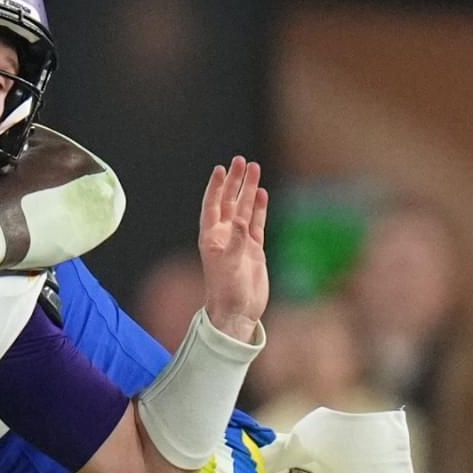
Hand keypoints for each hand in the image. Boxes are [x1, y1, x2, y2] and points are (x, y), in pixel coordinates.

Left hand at [198, 157, 268, 341]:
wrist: (238, 311)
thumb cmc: (227, 290)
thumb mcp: (229, 264)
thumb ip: (236, 241)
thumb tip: (241, 220)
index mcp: (211, 237)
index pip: (212, 205)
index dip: (216, 187)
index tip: (221, 168)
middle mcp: (224, 236)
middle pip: (228, 202)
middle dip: (234, 182)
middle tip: (241, 161)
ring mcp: (239, 241)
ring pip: (244, 209)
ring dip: (249, 191)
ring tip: (255, 169)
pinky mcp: (254, 249)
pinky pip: (257, 223)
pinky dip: (259, 209)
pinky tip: (262, 194)